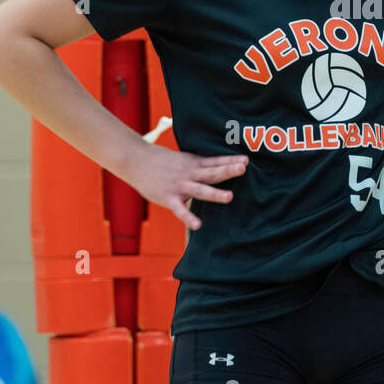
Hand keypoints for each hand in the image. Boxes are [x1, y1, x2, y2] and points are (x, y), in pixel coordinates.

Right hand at [123, 143, 248, 230]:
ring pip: (200, 190)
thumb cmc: (162, 161)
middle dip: (228, 170)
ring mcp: (179, 186)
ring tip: (229, 196)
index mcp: (194, 163)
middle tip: (243, 168)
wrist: (136, 160)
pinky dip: (188, 217)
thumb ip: (200, 164)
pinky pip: (180, 210)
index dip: (231, 160)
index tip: (246, 159)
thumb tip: (219, 167)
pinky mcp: (168, 197)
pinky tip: (198, 225)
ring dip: (215, 193)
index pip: (216, 161)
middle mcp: (189, 173)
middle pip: (212, 172)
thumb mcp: (184, 158)